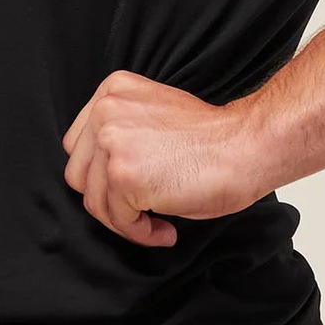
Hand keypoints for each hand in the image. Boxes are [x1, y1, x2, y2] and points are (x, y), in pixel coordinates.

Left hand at [61, 70, 270, 247]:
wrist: (245, 146)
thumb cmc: (212, 139)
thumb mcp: (152, 117)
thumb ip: (121, 132)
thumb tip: (98, 176)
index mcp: (112, 90)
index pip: (79, 145)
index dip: (102, 174)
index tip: (129, 189)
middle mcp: (105, 111)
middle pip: (79, 173)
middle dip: (109, 200)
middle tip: (140, 211)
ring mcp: (111, 142)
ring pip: (94, 201)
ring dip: (125, 221)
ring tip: (157, 223)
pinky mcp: (123, 175)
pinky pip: (118, 219)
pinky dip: (140, 234)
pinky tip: (165, 230)